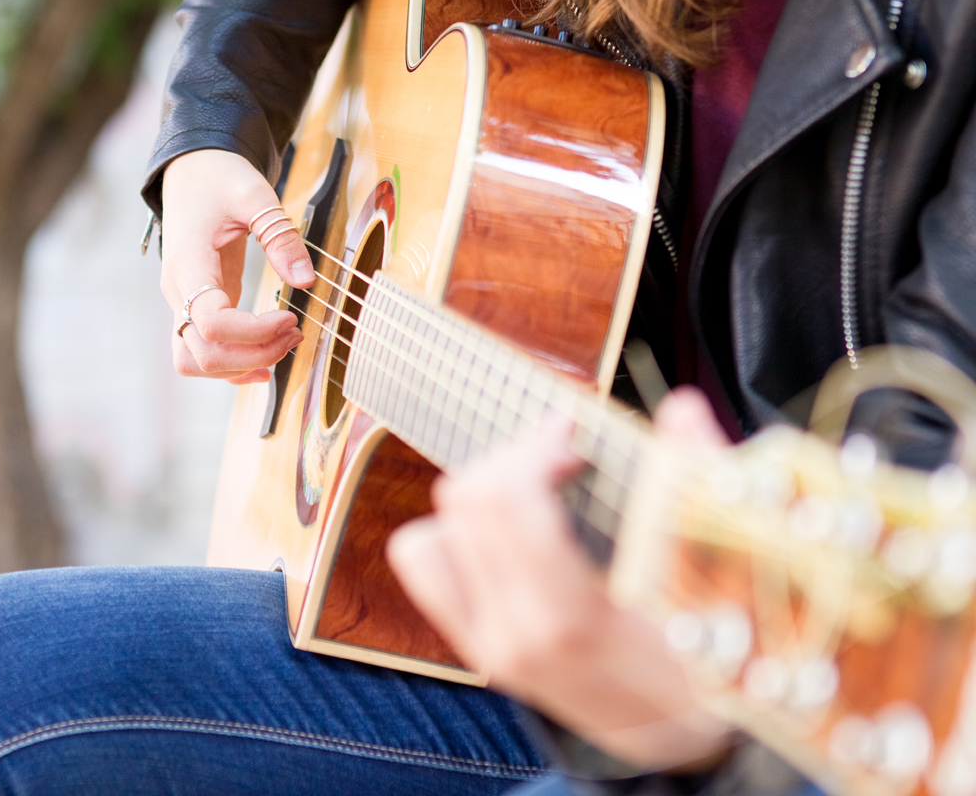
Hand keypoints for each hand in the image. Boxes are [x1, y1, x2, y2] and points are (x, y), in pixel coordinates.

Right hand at [160, 150, 314, 384]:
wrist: (193, 170)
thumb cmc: (220, 178)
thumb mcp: (254, 195)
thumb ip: (279, 236)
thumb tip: (305, 280)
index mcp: (188, 263)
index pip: (211, 323)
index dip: (254, 332)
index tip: (290, 317)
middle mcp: (178, 291)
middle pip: (203, 354)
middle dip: (254, 354)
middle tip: (294, 334)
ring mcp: (182, 302)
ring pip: (195, 361)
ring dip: (240, 366)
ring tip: (282, 347)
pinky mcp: (196, 307)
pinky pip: (200, 352)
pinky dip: (229, 366)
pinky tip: (263, 363)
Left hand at [387, 387, 733, 769]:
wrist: (681, 742)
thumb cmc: (714, 665)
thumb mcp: (725, 583)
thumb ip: (697, 486)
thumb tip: (680, 409)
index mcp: (569, 616)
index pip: (504, 498)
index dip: (535, 446)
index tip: (575, 434)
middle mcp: (513, 633)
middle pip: (464, 502)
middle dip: (513, 457)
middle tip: (564, 452)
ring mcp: (487, 645)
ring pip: (431, 532)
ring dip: (481, 494)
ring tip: (538, 489)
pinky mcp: (477, 648)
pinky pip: (427, 567)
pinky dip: (455, 532)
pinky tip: (509, 529)